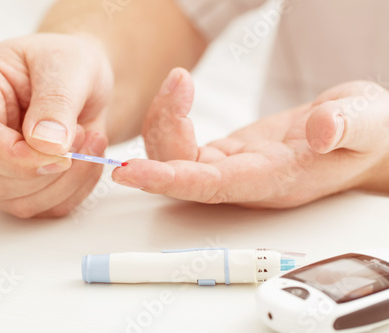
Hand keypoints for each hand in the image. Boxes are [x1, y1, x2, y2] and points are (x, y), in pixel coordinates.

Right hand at [0, 34, 112, 217]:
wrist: (81, 81)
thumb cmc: (68, 63)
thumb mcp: (70, 65)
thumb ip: (56, 103)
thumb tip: (45, 146)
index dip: (19, 159)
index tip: (63, 152)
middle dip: (49, 172)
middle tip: (84, 135)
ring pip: (19, 203)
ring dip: (67, 182)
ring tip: (90, 141)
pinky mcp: (17, 184)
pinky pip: (44, 208)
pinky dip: (76, 191)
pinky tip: (88, 159)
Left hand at [112, 69, 388, 207]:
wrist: (358, 136)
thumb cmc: (364, 133)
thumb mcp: (368, 123)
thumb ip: (350, 127)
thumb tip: (323, 130)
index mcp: (273, 179)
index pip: (211, 186)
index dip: (169, 180)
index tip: (131, 172)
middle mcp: (244, 180)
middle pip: (182, 172)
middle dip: (162, 135)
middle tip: (174, 87)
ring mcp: (231, 167)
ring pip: (176, 158)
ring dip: (165, 120)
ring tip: (179, 82)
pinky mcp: (225, 153)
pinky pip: (182, 145)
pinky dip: (171, 118)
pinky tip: (178, 92)